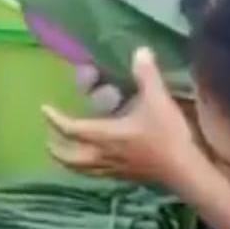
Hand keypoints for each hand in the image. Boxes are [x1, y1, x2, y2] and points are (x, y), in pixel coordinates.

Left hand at [45, 47, 197, 189]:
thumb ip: (147, 75)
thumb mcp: (157, 100)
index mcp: (104, 135)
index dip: (55, 120)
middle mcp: (103, 155)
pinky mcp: (126, 177)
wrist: (185, 170)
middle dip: (56, 149)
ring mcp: (114, 169)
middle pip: (70, 157)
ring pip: (82, 170)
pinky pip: (98, 174)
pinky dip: (88, 169)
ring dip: (69, 162)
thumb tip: (140, 51)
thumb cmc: (167, 135)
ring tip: (64, 155)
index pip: (71, 129)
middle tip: (48, 140)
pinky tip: (95, 164)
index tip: (44, 109)